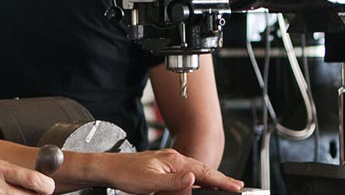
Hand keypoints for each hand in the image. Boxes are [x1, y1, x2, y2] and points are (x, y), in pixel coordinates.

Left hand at [89, 150, 242, 194]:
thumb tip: (193, 179)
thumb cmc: (125, 173)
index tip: (235, 186)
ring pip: (195, 171)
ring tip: (223, 185)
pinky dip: (196, 179)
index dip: (220, 180)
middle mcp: (173, 159)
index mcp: (173, 160)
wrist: (108, 168)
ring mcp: (168, 162)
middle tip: (236, 186)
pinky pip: (185, 173)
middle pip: (202, 170)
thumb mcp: (150, 181)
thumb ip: (173, 182)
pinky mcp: (163, 167)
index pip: (202, 172)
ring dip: (209, 179)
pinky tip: (198, 183)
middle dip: (220, 178)